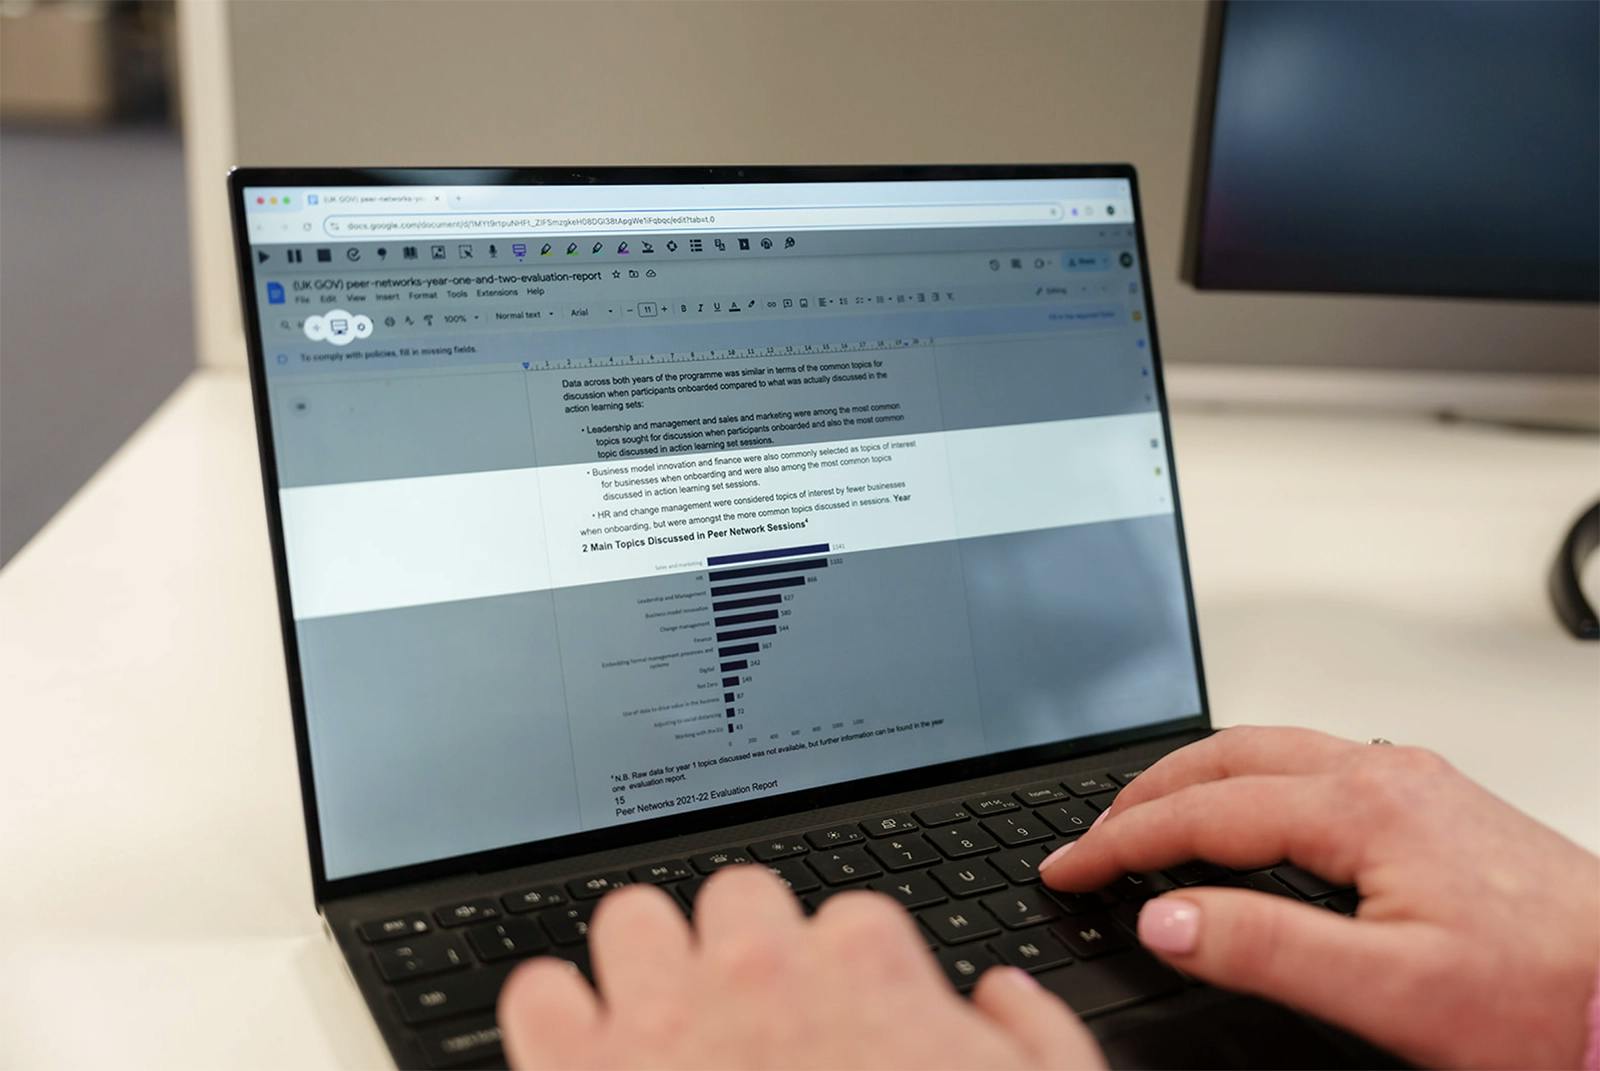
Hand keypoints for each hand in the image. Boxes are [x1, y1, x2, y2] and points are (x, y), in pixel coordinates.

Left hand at [498, 865, 1104, 1069]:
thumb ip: (1033, 1038)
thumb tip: (997, 996)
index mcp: (867, 970)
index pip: (850, 921)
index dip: (850, 980)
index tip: (845, 1025)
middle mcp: (760, 970)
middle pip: (739, 896)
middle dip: (746, 950)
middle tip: (752, 1019)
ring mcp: (662, 1018)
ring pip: (633, 918)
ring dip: (648, 964)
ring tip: (662, 1025)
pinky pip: (538, 993)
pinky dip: (555, 1019)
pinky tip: (586, 1060)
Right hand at [1041, 726, 1599, 1068]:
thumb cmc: (1547, 994)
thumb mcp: (1393, 993)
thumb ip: (1267, 949)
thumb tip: (1164, 919)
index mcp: (1363, 808)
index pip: (1203, 811)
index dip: (1121, 842)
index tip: (1069, 867)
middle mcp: (1383, 775)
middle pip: (1225, 756)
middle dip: (1143, 793)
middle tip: (1091, 839)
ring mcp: (1409, 780)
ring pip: (1267, 750)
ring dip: (1193, 780)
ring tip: (1146, 818)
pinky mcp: (1431, 799)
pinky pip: (1308, 763)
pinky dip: (1244, 781)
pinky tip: (1243, 814)